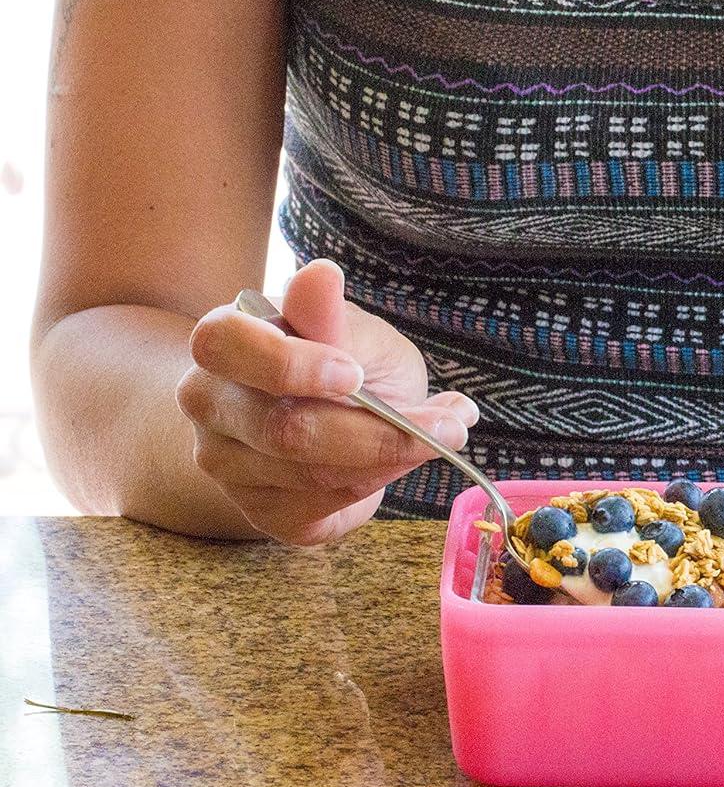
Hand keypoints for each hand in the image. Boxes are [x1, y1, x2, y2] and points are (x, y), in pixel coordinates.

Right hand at [175, 259, 478, 544]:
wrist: (324, 415)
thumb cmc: (340, 359)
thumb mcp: (350, 330)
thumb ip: (332, 318)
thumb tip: (320, 275)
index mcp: (221, 342)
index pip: (226, 347)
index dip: (292, 365)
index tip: (356, 373)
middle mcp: (209, 406)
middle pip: (283, 431)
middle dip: (379, 432)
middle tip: (450, 423)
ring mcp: (227, 465)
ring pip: (316, 476)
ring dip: (395, 458)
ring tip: (445, 433)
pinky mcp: (262, 511)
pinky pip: (327, 507)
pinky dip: (379, 484)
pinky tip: (399, 460)